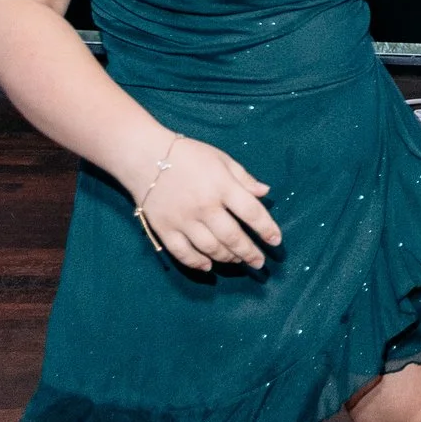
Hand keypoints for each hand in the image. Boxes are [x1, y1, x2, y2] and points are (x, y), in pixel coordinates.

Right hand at [133, 138, 278, 271]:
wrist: (145, 155)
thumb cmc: (187, 155)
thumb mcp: (221, 159)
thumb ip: (243, 178)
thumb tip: (265, 193)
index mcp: (222, 186)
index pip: (251, 212)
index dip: (267, 229)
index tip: (275, 241)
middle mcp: (205, 206)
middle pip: (232, 237)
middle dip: (249, 253)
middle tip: (259, 263)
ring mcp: (183, 220)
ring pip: (210, 248)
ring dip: (227, 258)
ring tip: (236, 261)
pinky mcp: (164, 228)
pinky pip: (183, 253)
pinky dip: (197, 263)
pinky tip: (208, 266)